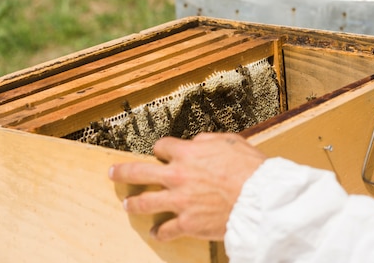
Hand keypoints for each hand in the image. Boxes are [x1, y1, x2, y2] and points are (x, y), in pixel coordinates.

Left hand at [108, 132, 266, 241]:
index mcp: (187, 153)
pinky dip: (159, 232)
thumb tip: (196, 142)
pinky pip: (165, 230)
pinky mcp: (186, 223)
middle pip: (139, 172)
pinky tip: (155, 233)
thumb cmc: (250, 169)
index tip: (159, 152)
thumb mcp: (231, 142)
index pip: (161, 147)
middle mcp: (177, 176)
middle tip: (113, 173)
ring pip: (144, 202)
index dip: (160, 149)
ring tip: (127, 204)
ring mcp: (179, 201)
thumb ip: (208, 140)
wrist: (259, 199)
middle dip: (122, 172)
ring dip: (134, 203)